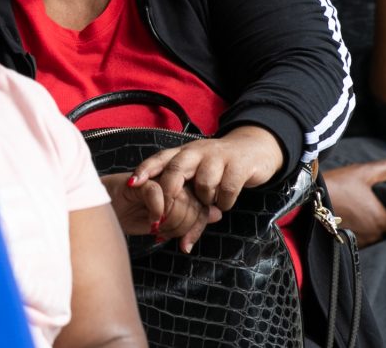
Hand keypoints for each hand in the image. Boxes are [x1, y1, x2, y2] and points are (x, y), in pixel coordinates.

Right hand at [105, 172, 221, 246]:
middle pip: (193, 203)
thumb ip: (190, 217)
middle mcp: (168, 180)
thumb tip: (217, 214)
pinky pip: (157, 193)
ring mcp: (154, 179)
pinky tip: (150, 221)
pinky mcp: (139, 180)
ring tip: (158, 229)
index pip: (200, 205)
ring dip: (170, 221)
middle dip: (183, 227)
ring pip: (179, 198)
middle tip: (165, 234)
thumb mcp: (164, 223)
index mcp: (177, 188)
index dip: (196, 226)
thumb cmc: (128, 214)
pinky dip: (156, 211)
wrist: (97, 209)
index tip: (185, 243)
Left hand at [123, 126, 284, 251]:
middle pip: (175, 171)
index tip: (131, 185)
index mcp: (183, 153)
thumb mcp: (198, 178)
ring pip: (203, 184)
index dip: (144, 171)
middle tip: (164, 218)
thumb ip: (186, 200)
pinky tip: (224, 203)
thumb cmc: (220, 169)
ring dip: (205, 201)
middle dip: (169, 196)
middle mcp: (196, 152)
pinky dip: (224, 203)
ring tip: (209, 203)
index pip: (159, 159)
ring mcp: (217, 157)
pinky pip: (226, 190)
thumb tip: (172, 237)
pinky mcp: (238, 165)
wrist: (255, 149)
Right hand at [321, 155, 385, 244]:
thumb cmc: (337, 186)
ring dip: (373, 225)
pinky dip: (361, 229)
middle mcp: (372, 234)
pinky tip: (353, 217)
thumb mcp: (362, 173)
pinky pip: (361, 238)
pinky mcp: (346, 241)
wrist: (306, 199)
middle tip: (381, 204)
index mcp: (380, 218)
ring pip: (375, 235)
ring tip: (365, 209)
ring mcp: (359, 240)